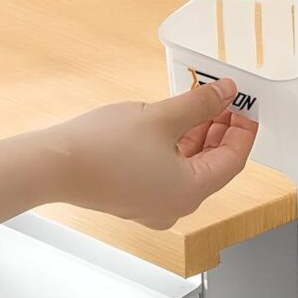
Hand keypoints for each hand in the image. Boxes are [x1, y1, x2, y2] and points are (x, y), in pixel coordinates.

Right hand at [54, 78, 257, 228]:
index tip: (247, 106)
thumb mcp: (162, 116)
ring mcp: (154, 205)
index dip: (244, 130)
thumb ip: (201, 104)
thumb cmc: (102, 147)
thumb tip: (227, 92)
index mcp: (190, 192)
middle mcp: (176, 205)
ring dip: (200, 136)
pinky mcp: (136, 198)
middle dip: (222, 130)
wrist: (49, 166)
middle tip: (226, 100)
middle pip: (214, 165)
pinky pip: (170, 172)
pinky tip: (177, 121)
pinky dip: (179, 147)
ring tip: (202, 104)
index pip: (234, 160)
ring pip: (191, 168)